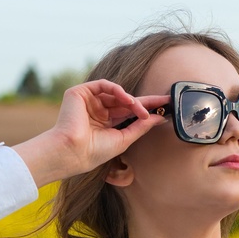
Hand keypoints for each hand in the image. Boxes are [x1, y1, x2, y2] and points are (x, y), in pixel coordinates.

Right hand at [11, 80, 169, 186]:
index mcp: (105, 123)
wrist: (73, 152)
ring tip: (142, 110)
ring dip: (132, 100)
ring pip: (116, 93)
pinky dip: (117, 90)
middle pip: (125, 101)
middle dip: (145, 102)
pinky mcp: (80, 93)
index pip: (129, 111)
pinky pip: (103, 85)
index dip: (147, 108)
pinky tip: (128, 99)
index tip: (166, 106)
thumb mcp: (124, 138)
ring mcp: (89, 101)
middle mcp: (97, 111)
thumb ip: (141, 126)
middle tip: (164, 101)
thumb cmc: (94, 152)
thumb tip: (160, 117)